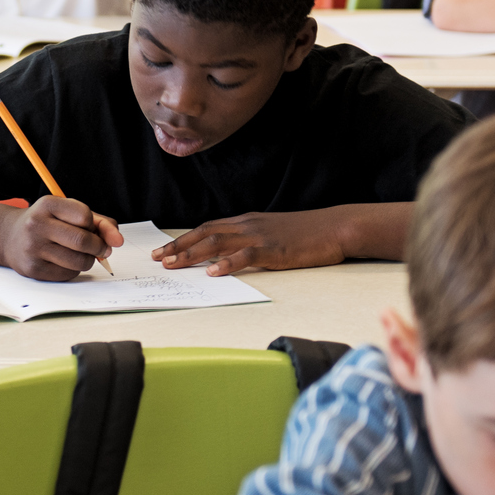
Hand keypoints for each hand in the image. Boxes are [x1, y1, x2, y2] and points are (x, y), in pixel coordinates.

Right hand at [0, 196, 121, 280]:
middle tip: (100, 248)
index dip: (93, 224)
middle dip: (98, 247)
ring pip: (79, 261)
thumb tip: (118, 240)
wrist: (10, 237)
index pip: (84, 216)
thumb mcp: (69, 213)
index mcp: (47, 204)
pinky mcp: (33, 269)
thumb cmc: (47, 223)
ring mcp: (33, 248)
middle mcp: (36, 224)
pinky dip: (74, 270)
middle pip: (82, 240)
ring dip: (88, 260)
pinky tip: (65, 262)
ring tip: (81, 254)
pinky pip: (68, 274)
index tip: (90, 228)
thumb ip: (99, 222)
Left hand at [154, 211, 346, 275]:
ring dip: (193, 254)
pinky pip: (246, 256)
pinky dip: (227, 264)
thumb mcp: (272, 233)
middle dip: (179, 247)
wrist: (335, 227)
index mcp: (246, 222)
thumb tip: (229, 256)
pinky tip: (213, 272)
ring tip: (173, 264)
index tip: (164, 250)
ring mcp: (260, 236)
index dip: (183, 239)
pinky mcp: (275, 250)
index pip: (207, 228)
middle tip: (158, 259)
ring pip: (218, 242)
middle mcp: (248, 225)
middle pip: (205, 233)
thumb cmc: (307, 233)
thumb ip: (250, 241)